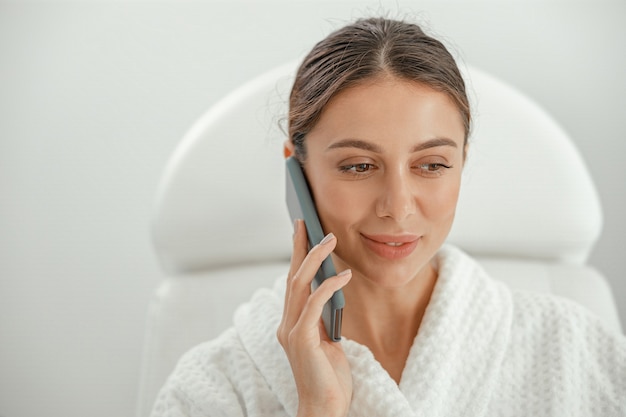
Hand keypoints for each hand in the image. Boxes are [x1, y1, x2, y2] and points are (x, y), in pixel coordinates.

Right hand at [277, 219, 352, 416]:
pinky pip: (315, 304)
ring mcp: (291, 331)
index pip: (293, 282)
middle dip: (299, 247)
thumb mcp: (325, 339)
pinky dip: (328, 286)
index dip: (295, 255)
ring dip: (314, 259)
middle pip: (292, 277)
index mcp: (291, 323)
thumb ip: (321, 317)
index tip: (301, 231)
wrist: (324, 408)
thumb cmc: (328, 376)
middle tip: (307, 223)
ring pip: (299, 285)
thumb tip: (329, 289)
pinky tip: (343, 275)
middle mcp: (286, 324)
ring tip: (329, 240)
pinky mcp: (302, 340)